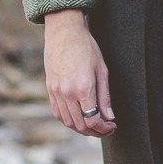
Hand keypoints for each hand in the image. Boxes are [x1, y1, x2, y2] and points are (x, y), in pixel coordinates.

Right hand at [43, 9, 115, 136]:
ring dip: (81, 128)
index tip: (112, 126)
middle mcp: (67, 93)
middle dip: (95, 131)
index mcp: (83, 88)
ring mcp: (56, 92)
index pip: (93, 120)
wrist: (64, 32)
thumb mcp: (102, 71)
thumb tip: (109, 117)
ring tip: (93, 125)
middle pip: (80, 125)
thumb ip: (105, 97)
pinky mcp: (50, 89)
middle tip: (105, 128)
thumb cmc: (86, 47)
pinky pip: (58, 113)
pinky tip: (78, 117)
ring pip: (68, 122)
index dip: (104, 128)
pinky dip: (68, 120)